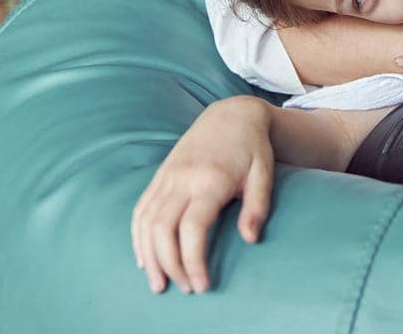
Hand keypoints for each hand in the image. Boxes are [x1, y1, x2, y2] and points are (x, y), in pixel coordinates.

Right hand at [131, 96, 273, 295]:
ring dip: (149, 257)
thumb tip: (249, 240)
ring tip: (158, 284)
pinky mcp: (160, 176)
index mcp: (209, 180)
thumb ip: (257, 207)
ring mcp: (167, 176)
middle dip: (169, 265)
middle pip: (163, 229)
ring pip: (146, 222)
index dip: (193, 261)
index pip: (192, 228)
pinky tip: (144, 259)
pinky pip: (141, 209)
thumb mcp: (264, 173)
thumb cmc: (252, 148)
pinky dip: (138, 237)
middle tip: (184, 288)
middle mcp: (182, 179)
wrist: (230, 114)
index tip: (202, 285)